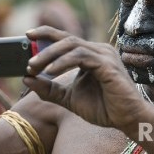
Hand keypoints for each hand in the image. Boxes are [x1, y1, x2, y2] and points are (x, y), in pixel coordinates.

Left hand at [23, 26, 149, 130]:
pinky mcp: (107, 65)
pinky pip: (81, 57)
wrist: (128, 120)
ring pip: (71, 45)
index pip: (66, 38)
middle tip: (28, 64)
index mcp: (91, 54)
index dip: (46, 33)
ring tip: (35, 68)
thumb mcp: (69, 98)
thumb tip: (26, 79)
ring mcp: (105, 56)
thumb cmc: (104, 108)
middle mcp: (99, 50)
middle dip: (44, 49)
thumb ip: (49, 89)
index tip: (27, 35)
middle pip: (66, 39)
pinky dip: (63, 63)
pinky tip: (50, 72)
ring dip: (50, 55)